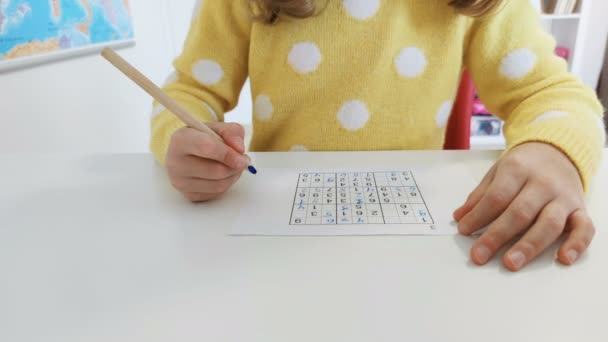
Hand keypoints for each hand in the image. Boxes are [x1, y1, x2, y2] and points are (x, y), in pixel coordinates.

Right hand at [166, 122, 248, 201]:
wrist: (186, 153)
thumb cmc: (202, 138)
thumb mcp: (217, 128)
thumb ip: (232, 132)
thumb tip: (240, 149)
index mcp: (181, 140)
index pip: (207, 147)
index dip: (228, 153)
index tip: (242, 157)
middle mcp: (175, 163)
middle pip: (216, 170)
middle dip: (234, 167)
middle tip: (242, 161)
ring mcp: (180, 182)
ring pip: (219, 185)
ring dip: (233, 176)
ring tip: (233, 166)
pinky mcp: (188, 195)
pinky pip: (216, 194)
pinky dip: (226, 185)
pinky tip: (223, 175)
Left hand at [454, 142, 594, 270]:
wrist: (558, 151)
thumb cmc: (523, 167)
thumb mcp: (497, 172)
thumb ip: (480, 195)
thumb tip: (460, 217)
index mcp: (518, 170)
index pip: (497, 196)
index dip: (479, 215)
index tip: (463, 231)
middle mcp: (543, 183)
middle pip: (520, 212)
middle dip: (497, 236)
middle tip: (479, 256)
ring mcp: (564, 197)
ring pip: (549, 223)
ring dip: (529, 246)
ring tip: (511, 263)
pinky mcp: (580, 209)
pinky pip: (584, 228)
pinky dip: (577, 244)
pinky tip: (563, 259)